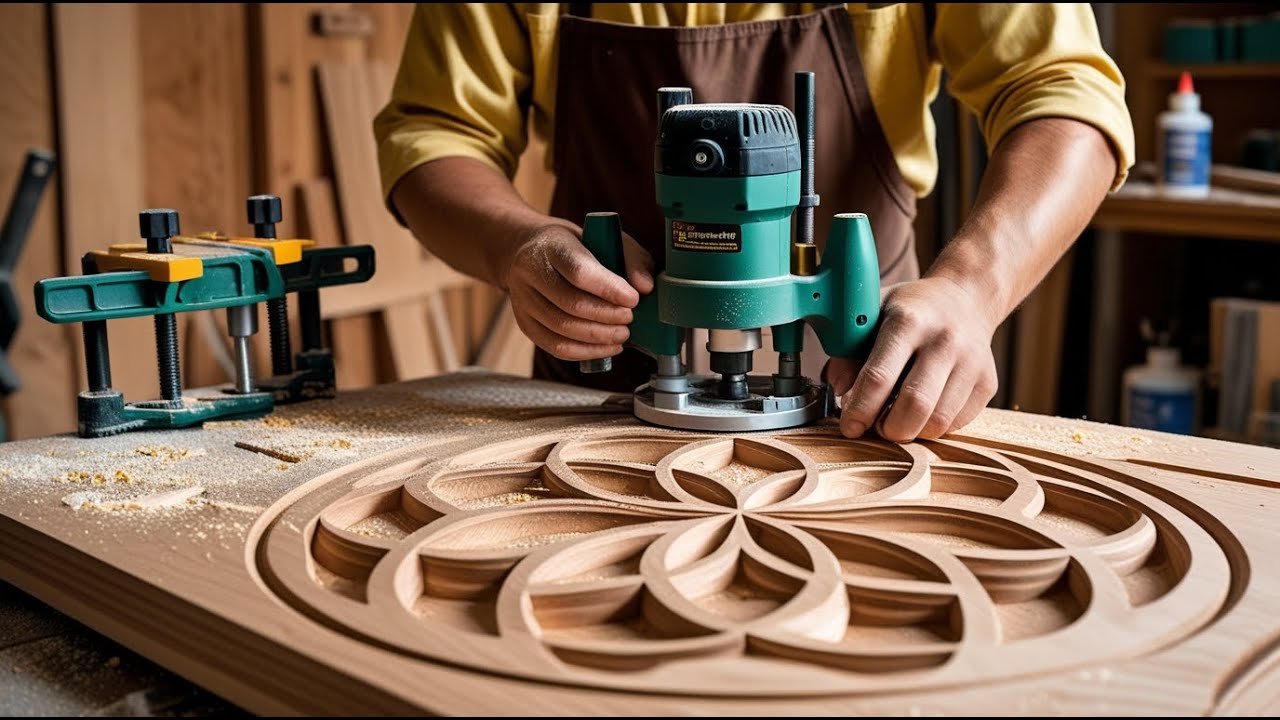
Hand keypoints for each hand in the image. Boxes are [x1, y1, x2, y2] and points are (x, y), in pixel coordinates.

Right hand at [503, 223, 653, 360]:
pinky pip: (554, 346)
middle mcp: (530, 272)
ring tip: (622, 335)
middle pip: (571, 304)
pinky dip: (584, 352)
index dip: (609, 289)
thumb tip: (645, 287)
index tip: (633, 299)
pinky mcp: (525, 323)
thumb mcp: (607, 237)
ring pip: (561, 329)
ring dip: (598, 338)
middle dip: (607, 317)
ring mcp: (523, 299)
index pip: (579, 272)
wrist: (530, 250)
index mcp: (552, 245)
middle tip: (629, 319)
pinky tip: (606, 348)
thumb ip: (632, 258)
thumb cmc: (576, 245)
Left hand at [826, 276, 998, 441]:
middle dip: (888, 429)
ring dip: (911, 432)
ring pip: (938, 421)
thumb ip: (847, 351)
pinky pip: (957, 424)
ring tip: (897, 420)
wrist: (965, 299)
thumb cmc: (909, 311)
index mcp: (908, 321)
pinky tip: (922, 411)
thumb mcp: (871, 316)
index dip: (860, 409)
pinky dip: (933, 427)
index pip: (880, 377)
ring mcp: (971, 362)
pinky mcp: (988, 382)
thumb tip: (839, 390)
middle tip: (876, 427)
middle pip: (914, 405)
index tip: (849, 426)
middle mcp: (944, 340)